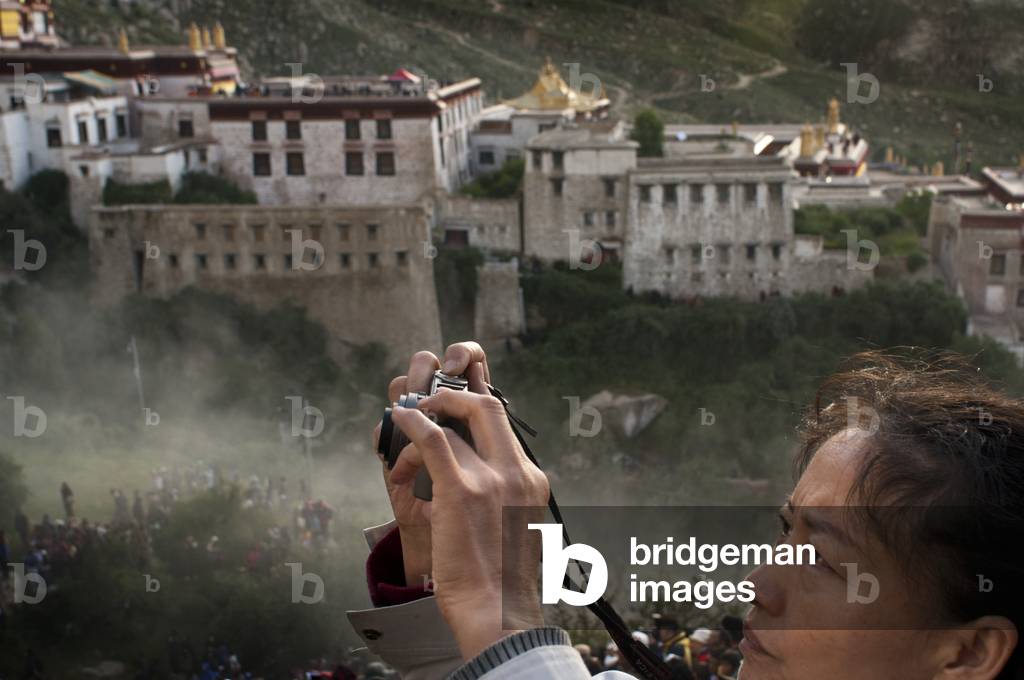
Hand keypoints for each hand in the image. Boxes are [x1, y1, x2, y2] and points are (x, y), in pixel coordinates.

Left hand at [389, 384, 549, 660]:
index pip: (504, 426)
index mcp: (532, 480)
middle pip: (487, 408)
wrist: (497, 612)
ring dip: (422, 430)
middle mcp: (517, 473)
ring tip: (404, 450)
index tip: (451, 413)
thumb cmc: (500, 581)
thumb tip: (479, 481)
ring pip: (451, 427)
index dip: (474, 409)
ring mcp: (491, 479)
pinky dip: (413, 422)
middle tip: (430, 406)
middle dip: (454, 398)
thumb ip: (504, 497)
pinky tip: (401, 418)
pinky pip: (433, 439)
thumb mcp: (517, 527)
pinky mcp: (461, 491)